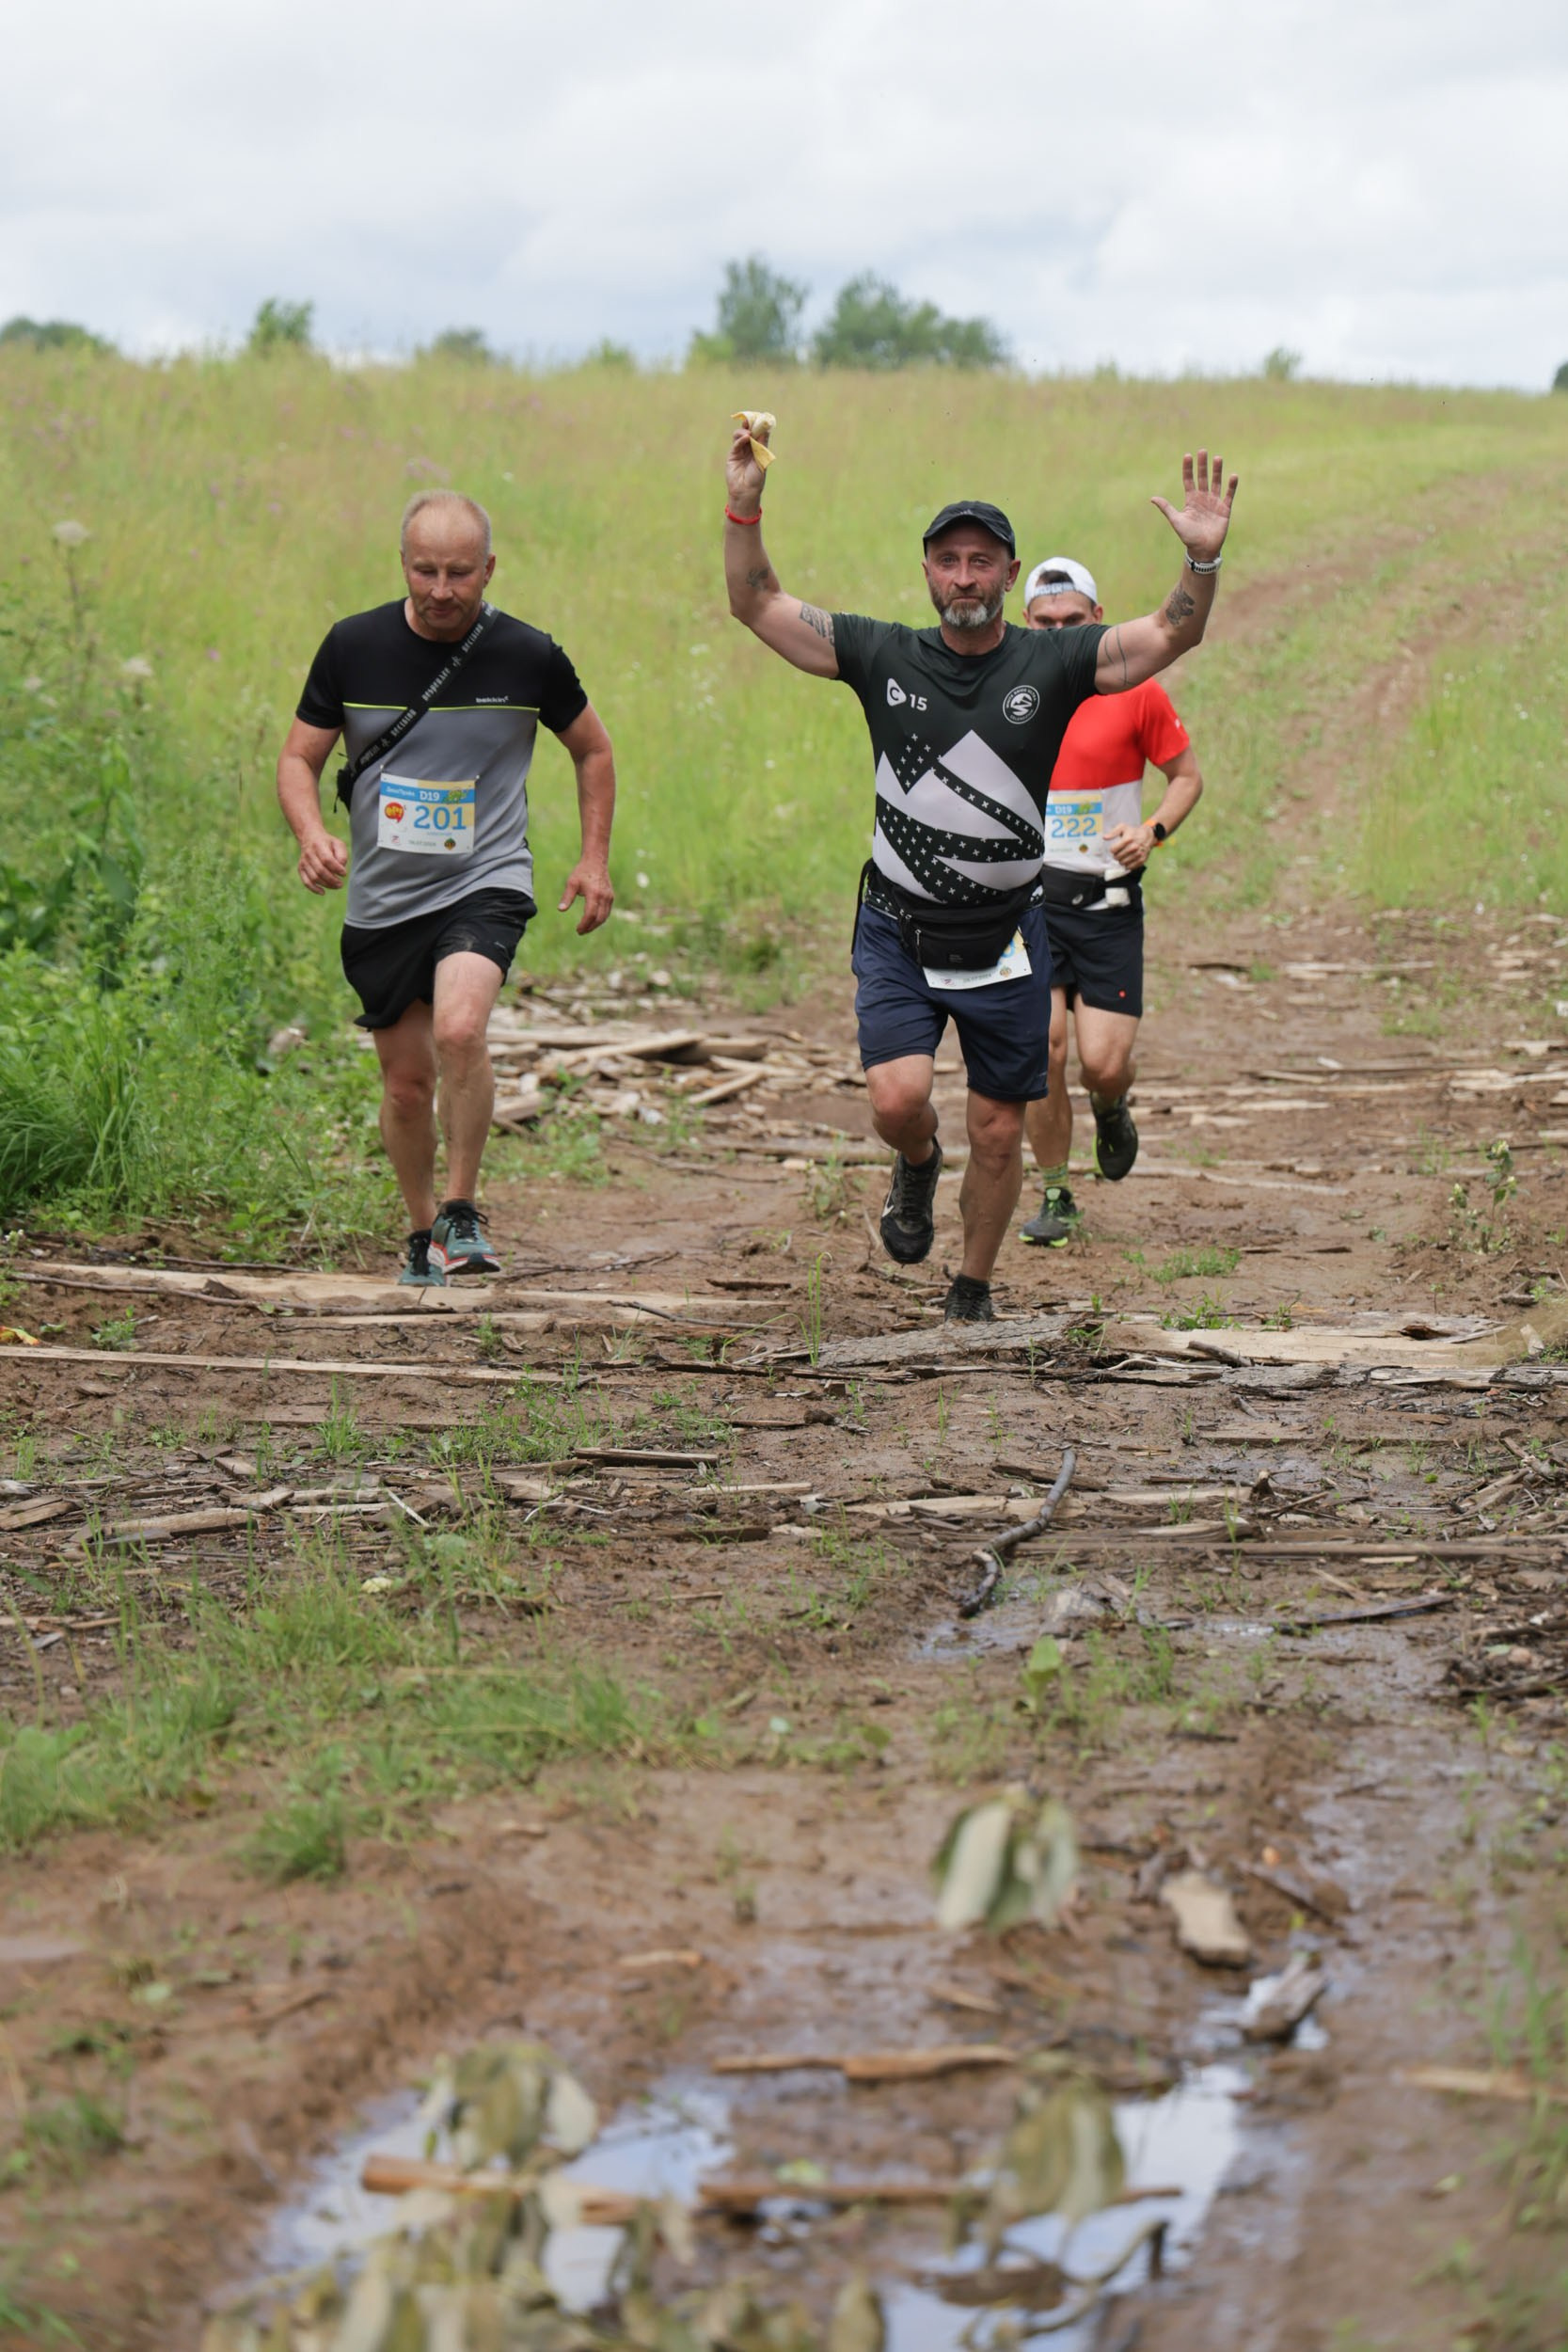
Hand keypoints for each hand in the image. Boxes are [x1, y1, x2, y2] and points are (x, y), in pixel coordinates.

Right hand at [297, 830, 347, 892]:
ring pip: (314, 877)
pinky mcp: (301, 869)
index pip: (327, 860)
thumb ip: (342, 856)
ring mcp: (304, 862)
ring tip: (337, 886)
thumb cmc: (328, 843)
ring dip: (326, 885)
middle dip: (332, 880)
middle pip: (320, 870)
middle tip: (341, 884)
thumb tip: (341, 868)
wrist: (310, 838)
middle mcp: (309, 854)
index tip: (344, 873)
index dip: (336, 869)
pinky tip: (323, 892)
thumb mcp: (338, 844)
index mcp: (319, 845)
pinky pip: (306, 882)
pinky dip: (314, 889)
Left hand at [559, 857, 613, 934]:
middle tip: (580, 932)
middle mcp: (604, 897)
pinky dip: (600, 919)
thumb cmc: (582, 872)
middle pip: (599, 918)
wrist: (596, 862)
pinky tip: (592, 921)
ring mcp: (609, 897)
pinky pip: (607, 912)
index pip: (590, 914)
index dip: (584, 924)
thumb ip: (566, 897)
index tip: (577, 929)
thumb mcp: (571, 883)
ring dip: (595, 925)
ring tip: (586, 928)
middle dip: (590, 927)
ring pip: (604, 917)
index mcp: (594, 893)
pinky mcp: (611, 897)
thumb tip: (560, 910)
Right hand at [724, 422, 764, 516]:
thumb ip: (763, 444)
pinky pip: (736, 444)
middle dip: (750, 424)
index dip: (759, 425)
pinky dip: (741, 439)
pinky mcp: (732, 455)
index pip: (758, 433)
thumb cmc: (757, 478)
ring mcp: (740, 451)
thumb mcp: (762, 459)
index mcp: (758, 449)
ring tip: (749, 433)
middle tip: (752, 418)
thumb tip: (766, 428)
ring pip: (740, 435)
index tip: (762, 418)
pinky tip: (746, 437)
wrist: (746, 491)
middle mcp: (749, 448)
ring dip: (744, 431)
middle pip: (748, 431)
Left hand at [1104, 822, 1152, 872]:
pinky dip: (1127, 865)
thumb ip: (1113, 832)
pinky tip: (1128, 860)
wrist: (1148, 836)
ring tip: (1123, 856)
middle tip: (1119, 852)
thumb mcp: (1123, 827)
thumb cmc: (1133, 832)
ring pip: (1123, 863)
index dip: (1112, 849)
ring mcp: (1138, 854)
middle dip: (1116, 855)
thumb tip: (1104, 838)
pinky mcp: (1142, 860)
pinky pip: (1130, 867)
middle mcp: (1134, 847)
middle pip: (1117, 857)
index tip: (1115, 848)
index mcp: (1128, 839)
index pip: (1113, 850)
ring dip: (1121, 860)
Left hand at [1150, 449, 1237, 563]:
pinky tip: (1232, 476)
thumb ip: (1167, 508)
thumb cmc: (1188, 536)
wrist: (1202, 550)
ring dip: (1217, 471)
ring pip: (1216, 483)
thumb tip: (1152, 498)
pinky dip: (1231, 486)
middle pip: (1203, 478)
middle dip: (1202, 465)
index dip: (1188, 469)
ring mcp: (1214, 502)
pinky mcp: (1225, 509)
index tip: (1187, 456)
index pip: (1189, 480)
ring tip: (1217, 458)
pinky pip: (1229, 495)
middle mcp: (1203, 498)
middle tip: (1203, 451)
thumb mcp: (1176, 520)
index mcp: (1191, 500)